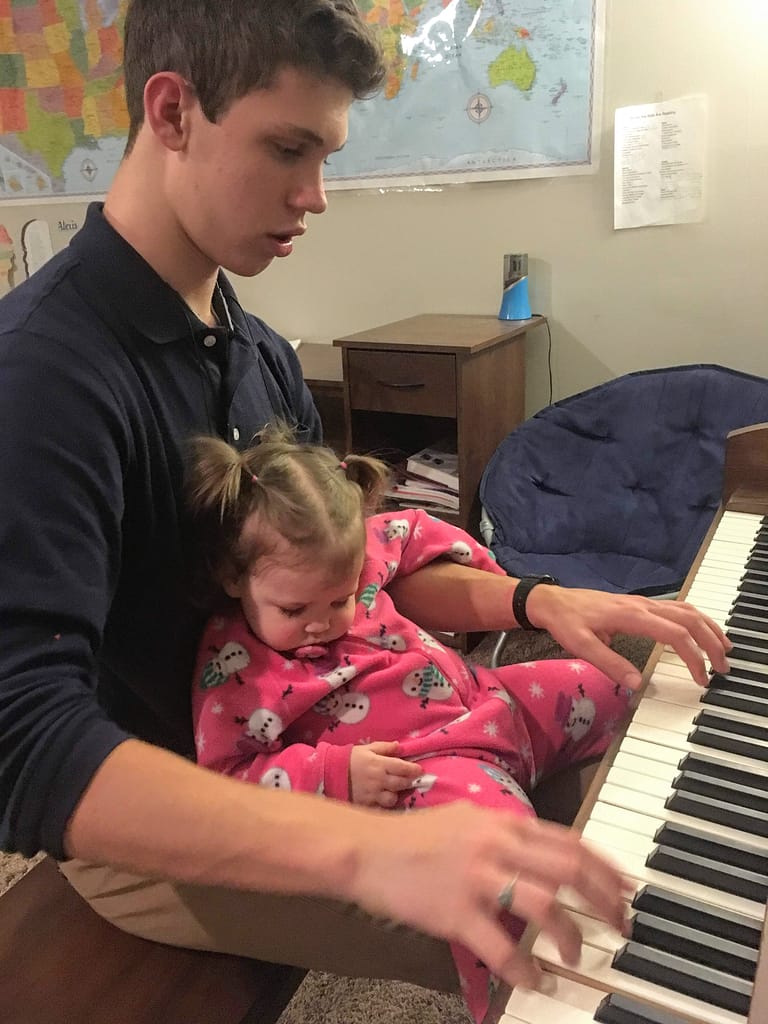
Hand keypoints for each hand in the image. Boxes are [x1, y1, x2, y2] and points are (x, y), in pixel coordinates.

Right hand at [348, 800, 630, 990]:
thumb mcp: (468, 819)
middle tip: (621, 925)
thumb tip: (543, 849)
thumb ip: (506, 833)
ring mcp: (477, 878)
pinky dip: (525, 969)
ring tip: (577, 956)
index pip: (571, 841)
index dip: (606, 868)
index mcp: (503, 823)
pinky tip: (534, 980)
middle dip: (605, 900)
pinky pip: (502, 947)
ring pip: (544, 906)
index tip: (626, 889)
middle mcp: (497, 845)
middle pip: (570, 869)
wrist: (366, 849)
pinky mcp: (456, 912)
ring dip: (570, 935)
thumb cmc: (414, 837)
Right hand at [349, 742, 422, 807]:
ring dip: (397, 795)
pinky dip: (386, 805)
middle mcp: (378, 781)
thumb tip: (400, 746)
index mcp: (379, 765)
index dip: (413, 769)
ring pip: (393, 799)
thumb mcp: (367, 748)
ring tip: (396, 790)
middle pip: (401, 783)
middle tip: (412, 780)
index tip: (420, 770)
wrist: (331, 773)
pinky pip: (381, 809)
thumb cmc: (350, 759)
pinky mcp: (367, 805)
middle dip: (409, 781)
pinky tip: (386, 800)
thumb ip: (385, 747)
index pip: (402, 768)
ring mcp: (373, 795)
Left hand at [525, 585, 730, 687]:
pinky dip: (695, 619)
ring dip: (708, 627)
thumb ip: (610, 664)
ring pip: (686, 610)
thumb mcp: (581, 646)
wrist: (552, 602)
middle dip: (711, 642)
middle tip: (723, 667)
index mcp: (632, 616)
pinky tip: (701, 631)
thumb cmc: (566, 623)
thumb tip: (637, 684)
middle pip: (689, 619)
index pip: (675, 634)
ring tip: (724, 648)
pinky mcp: (640, 604)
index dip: (693, 657)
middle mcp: (643, 606)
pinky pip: (676, 608)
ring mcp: (643, 603)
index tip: (701, 679)